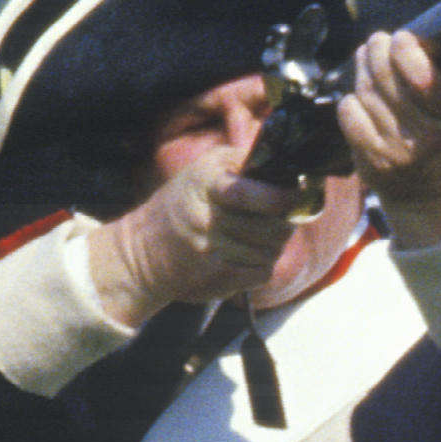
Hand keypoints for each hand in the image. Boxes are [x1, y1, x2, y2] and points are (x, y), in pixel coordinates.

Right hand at [97, 146, 308, 318]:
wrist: (144, 250)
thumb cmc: (183, 202)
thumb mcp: (205, 169)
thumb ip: (244, 163)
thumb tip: (288, 166)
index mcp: (206, 185)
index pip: (248, 194)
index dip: (280, 197)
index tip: (296, 195)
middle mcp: (207, 219)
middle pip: (272, 228)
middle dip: (284, 223)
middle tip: (279, 217)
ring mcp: (211, 252)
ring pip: (271, 252)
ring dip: (274, 245)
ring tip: (259, 235)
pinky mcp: (216, 279)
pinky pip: (261, 273)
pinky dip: (262, 265)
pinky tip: (247, 255)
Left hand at [341, 32, 440, 247]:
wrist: (432, 189)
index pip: (425, 78)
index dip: (406, 52)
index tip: (402, 37)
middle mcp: (425, 137)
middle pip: (386, 79)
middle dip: (378, 51)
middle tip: (379, 40)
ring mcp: (396, 151)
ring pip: (366, 93)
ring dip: (363, 70)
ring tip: (368, 59)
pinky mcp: (372, 162)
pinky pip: (349, 116)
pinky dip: (351, 101)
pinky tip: (360, 96)